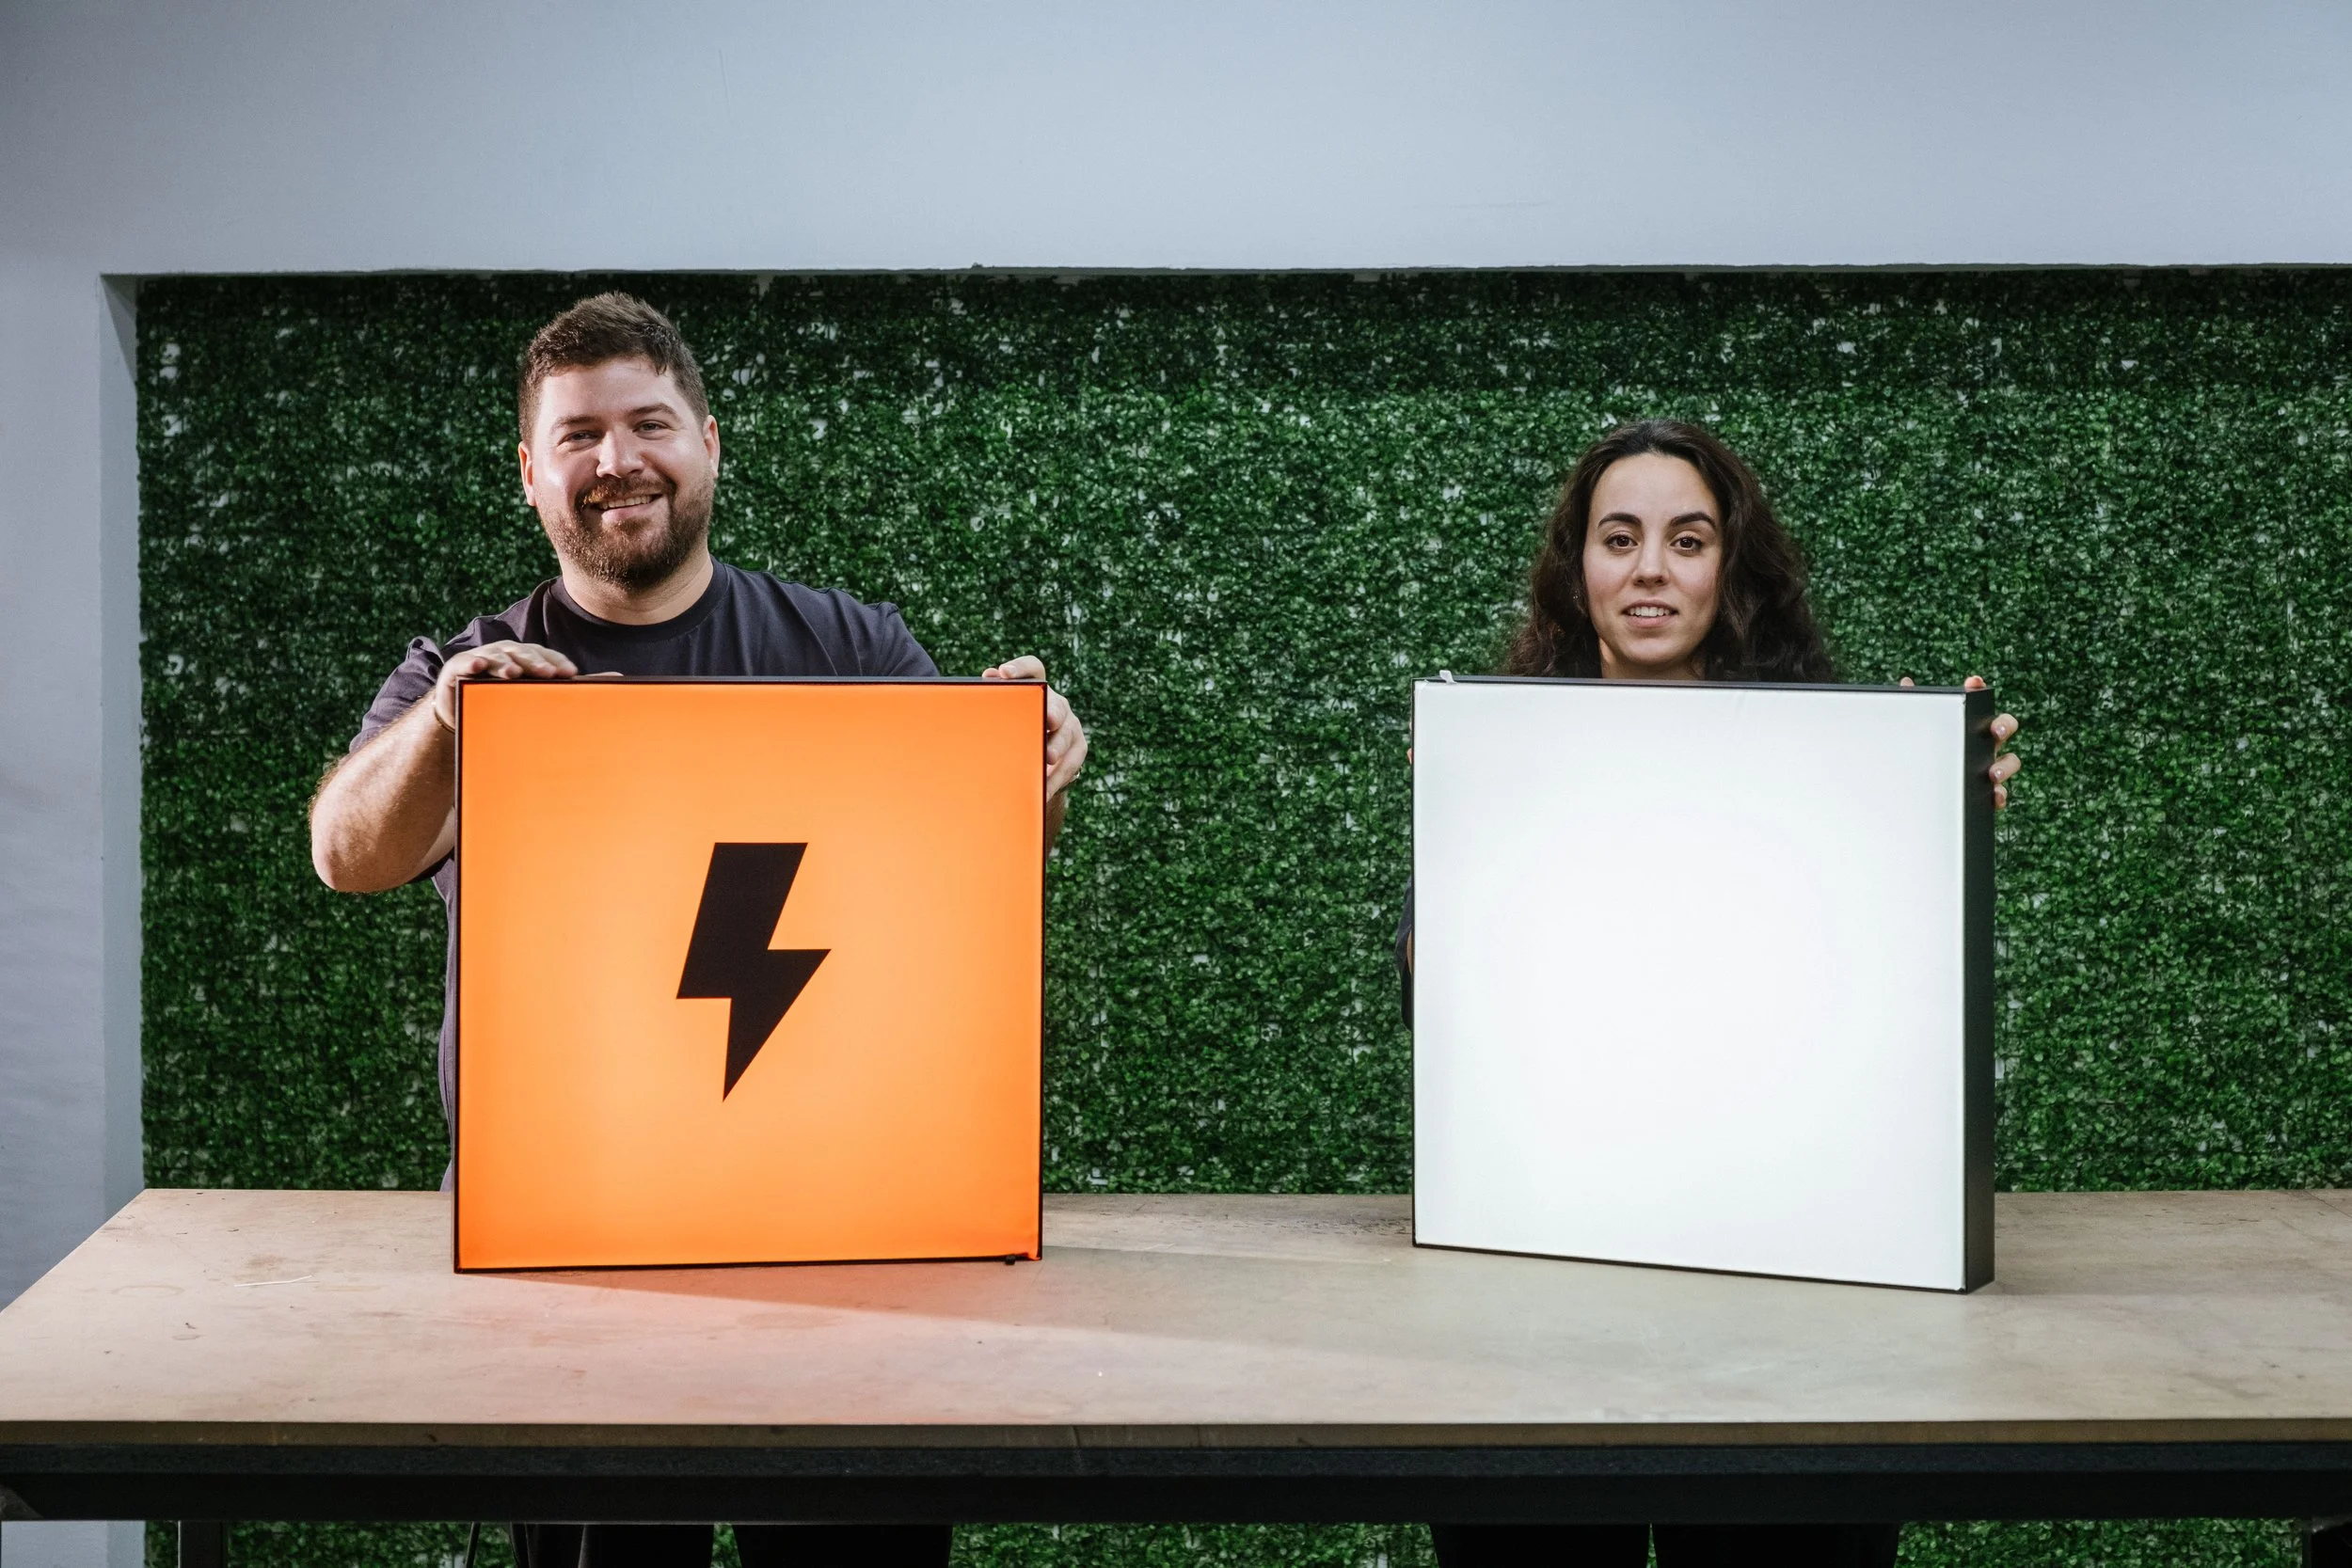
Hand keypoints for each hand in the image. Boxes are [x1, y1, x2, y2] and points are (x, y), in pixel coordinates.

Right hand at [430, 641, 584, 730]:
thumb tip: (612, 680)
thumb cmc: (502, 703)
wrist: (462, 715)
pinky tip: (478, 665)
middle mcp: (503, 653)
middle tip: (548, 674)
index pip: (543, 655)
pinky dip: (471, 662)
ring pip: (496, 656)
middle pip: (522, 653)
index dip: (556, 662)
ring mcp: (479, 657)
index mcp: (524, 658)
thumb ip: (563, 689)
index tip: (571, 674)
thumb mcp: (530, 697)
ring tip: (514, 673)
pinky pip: (464, 663)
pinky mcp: (456, 668)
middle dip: (535, 662)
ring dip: (505, 663)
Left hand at [982, 655, 1087, 801]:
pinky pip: (1071, 763)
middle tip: (1047, 722)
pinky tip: (1044, 788)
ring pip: (1067, 736)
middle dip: (1053, 714)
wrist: (1036, 758)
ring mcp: (1071, 725)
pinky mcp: (1078, 747)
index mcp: (1037, 688)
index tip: (1004, 673)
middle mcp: (1057, 703)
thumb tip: (988, 676)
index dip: (1020, 668)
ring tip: (1046, 762)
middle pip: (1056, 706)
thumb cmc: (1014, 732)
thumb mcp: (1004, 715)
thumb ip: (997, 696)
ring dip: (1056, 750)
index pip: (1032, 668)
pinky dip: (1056, 777)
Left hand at [1900, 673, 2021, 808]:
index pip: (1976, 703)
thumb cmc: (1925, 759)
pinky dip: (2000, 795)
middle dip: (2004, 725)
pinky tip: (1994, 796)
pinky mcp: (1986, 792)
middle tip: (1995, 730)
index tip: (1972, 682)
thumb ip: (1913, 708)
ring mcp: (1988, 767)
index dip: (1977, 689)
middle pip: (2004, 727)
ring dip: (2005, 766)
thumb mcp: (1917, 734)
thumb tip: (1906, 683)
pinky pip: (2000, 793)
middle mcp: (1982, 744)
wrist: (1919, 797)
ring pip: (2010, 762)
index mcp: (1967, 727)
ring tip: (1992, 773)